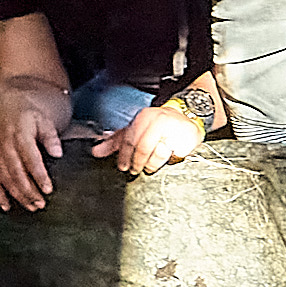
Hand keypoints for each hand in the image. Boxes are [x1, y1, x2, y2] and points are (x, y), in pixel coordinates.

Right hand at [0, 85, 68, 212]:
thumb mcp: (44, 118)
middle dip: (28, 191)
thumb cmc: (28, 111)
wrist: (6, 102)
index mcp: (20, 135)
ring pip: (4, 178)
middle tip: (40, 204)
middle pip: (16, 173)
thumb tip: (57, 153)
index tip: (48, 188)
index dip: (39, 175)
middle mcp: (5, 146)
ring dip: (16, 195)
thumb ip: (51, 136)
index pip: (30, 159)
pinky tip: (6, 205)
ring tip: (30, 206)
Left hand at [92, 103, 206, 176]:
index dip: (124, 156)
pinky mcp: (189, 137)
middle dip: (137, 162)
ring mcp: (176, 128)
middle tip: (135, 170)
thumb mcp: (135, 129)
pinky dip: (170, 161)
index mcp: (145, 116)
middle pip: (144, 147)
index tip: (123, 166)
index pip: (130, 139)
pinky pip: (176, 156)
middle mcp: (160, 120)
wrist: (185, 116)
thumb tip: (96, 152)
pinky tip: (167, 160)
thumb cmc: (156, 125)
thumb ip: (115, 141)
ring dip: (152, 164)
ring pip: (160, 153)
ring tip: (149, 167)